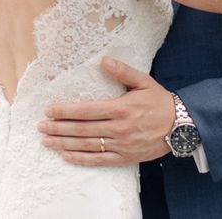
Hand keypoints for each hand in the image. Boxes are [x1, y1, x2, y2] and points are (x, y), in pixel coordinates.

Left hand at [38, 57, 174, 165]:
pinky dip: (81, 159)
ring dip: (65, 144)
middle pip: (82, 129)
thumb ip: (123, 71)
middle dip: (59, 128)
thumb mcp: (143, 81)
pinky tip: (67, 156)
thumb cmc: (160, 101)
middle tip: (41, 127)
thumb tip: (103, 60)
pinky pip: (99, 160)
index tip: (49, 110)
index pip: (86, 110)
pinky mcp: (125, 157)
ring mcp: (121, 145)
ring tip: (47, 141)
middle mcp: (118, 128)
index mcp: (121, 108)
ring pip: (87, 145)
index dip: (66, 111)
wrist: (180, 126)